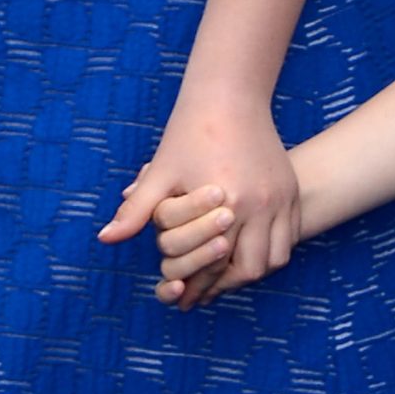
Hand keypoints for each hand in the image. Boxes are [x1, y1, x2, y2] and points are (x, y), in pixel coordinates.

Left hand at [98, 94, 297, 296]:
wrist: (229, 97)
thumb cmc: (189, 133)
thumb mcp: (161, 172)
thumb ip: (137, 211)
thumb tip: (105, 239)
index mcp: (228, 203)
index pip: (218, 265)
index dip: (200, 285)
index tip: (184, 297)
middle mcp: (261, 203)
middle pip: (251, 269)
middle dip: (227, 284)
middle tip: (207, 290)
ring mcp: (281, 197)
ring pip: (275, 257)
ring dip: (252, 269)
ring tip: (227, 273)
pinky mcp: (289, 189)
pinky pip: (288, 235)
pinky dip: (271, 250)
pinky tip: (249, 249)